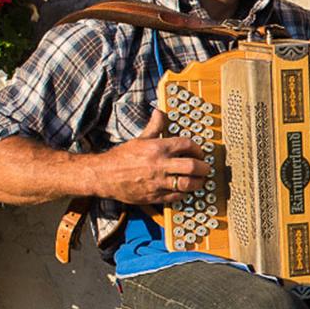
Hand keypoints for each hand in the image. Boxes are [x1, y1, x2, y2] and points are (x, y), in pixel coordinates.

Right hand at [92, 107, 208, 204]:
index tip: (200, 153)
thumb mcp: (140, 139)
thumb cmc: (122, 157)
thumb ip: (154, 127)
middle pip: (192, 166)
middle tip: (205, 168)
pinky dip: (185, 193)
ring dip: (198, 182)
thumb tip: (159, 112)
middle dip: (204, 167)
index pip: (186, 144)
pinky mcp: (155, 196)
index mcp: (157, 148)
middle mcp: (159, 164)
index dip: (198, 149)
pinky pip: (177, 196)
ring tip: (199, 180)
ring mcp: (157, 182)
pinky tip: (185, 189)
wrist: (103, 175)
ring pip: (188, 184)